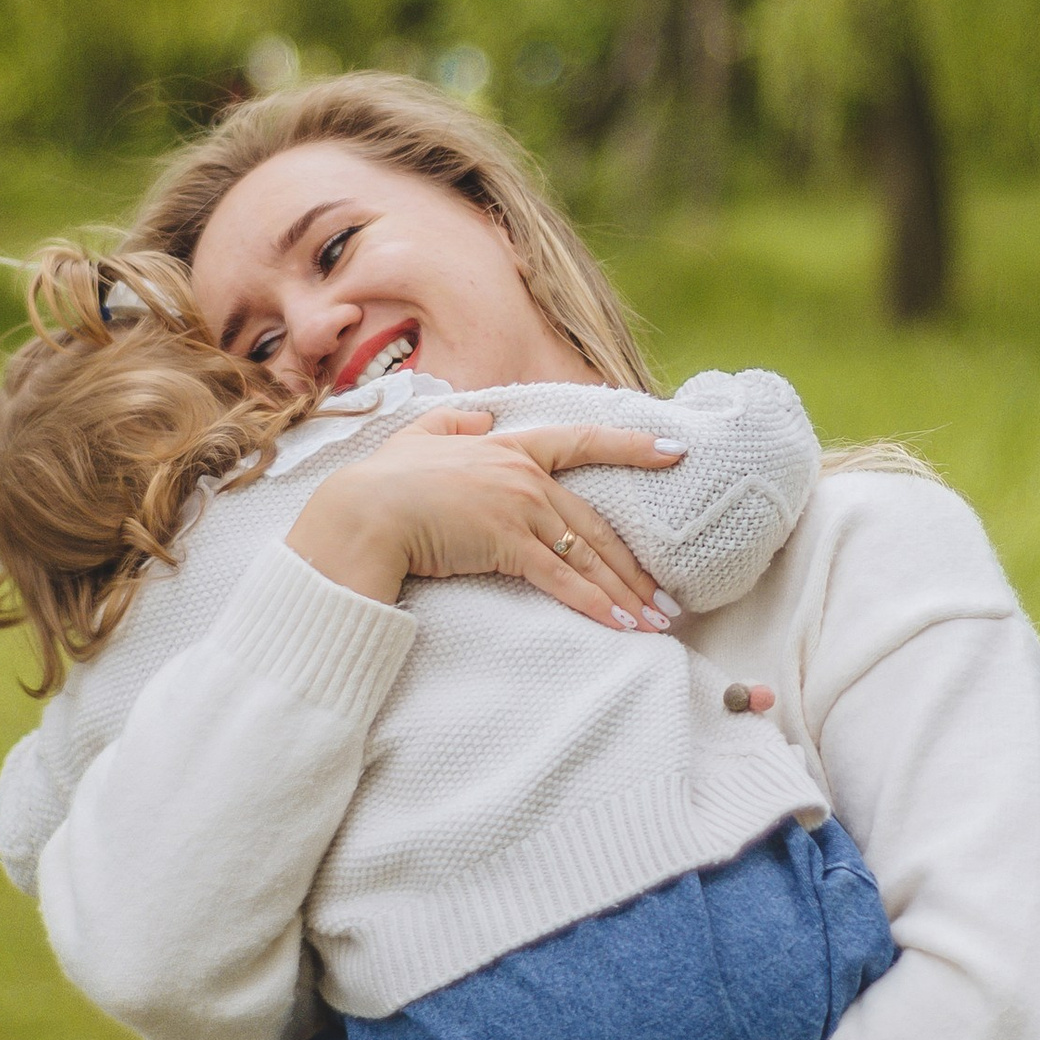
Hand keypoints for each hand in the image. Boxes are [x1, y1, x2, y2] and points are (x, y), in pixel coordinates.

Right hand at [286, 408, 678, 628]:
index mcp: (509, 447)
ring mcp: (520, 509)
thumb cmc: (385, 480)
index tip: (675, 452)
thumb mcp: (419, 437)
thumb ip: (451, 422)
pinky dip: (595, 603)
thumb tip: (480, 415)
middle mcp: (525, 476)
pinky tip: (621, 624)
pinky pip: (563, 578)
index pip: (582, 442)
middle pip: (594, 524)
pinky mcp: (508, 544)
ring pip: (586, 555)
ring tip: (655, 621)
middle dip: (635, 567)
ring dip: (625, 593)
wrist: (364, 511)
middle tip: (668, 598)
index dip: (631, 447)